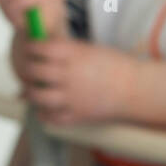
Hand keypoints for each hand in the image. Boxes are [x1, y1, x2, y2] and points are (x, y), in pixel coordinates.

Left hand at [12, 35, 138, 125]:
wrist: (137, 88)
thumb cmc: (116, 66)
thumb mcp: (90, 50)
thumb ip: (65, 51)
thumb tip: (39, 52)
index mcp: (74, 54)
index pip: (39, 48)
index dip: (30, 48)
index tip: (31, 50)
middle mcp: (70, 74)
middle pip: (33, 71)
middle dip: (28, 70)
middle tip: (30, 71)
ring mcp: (72, 96)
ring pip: (36, 96)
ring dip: (31, 93)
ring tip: (35, 91)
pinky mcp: (76, 115)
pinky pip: (50, 117)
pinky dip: (44, 113)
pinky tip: (47, 108)